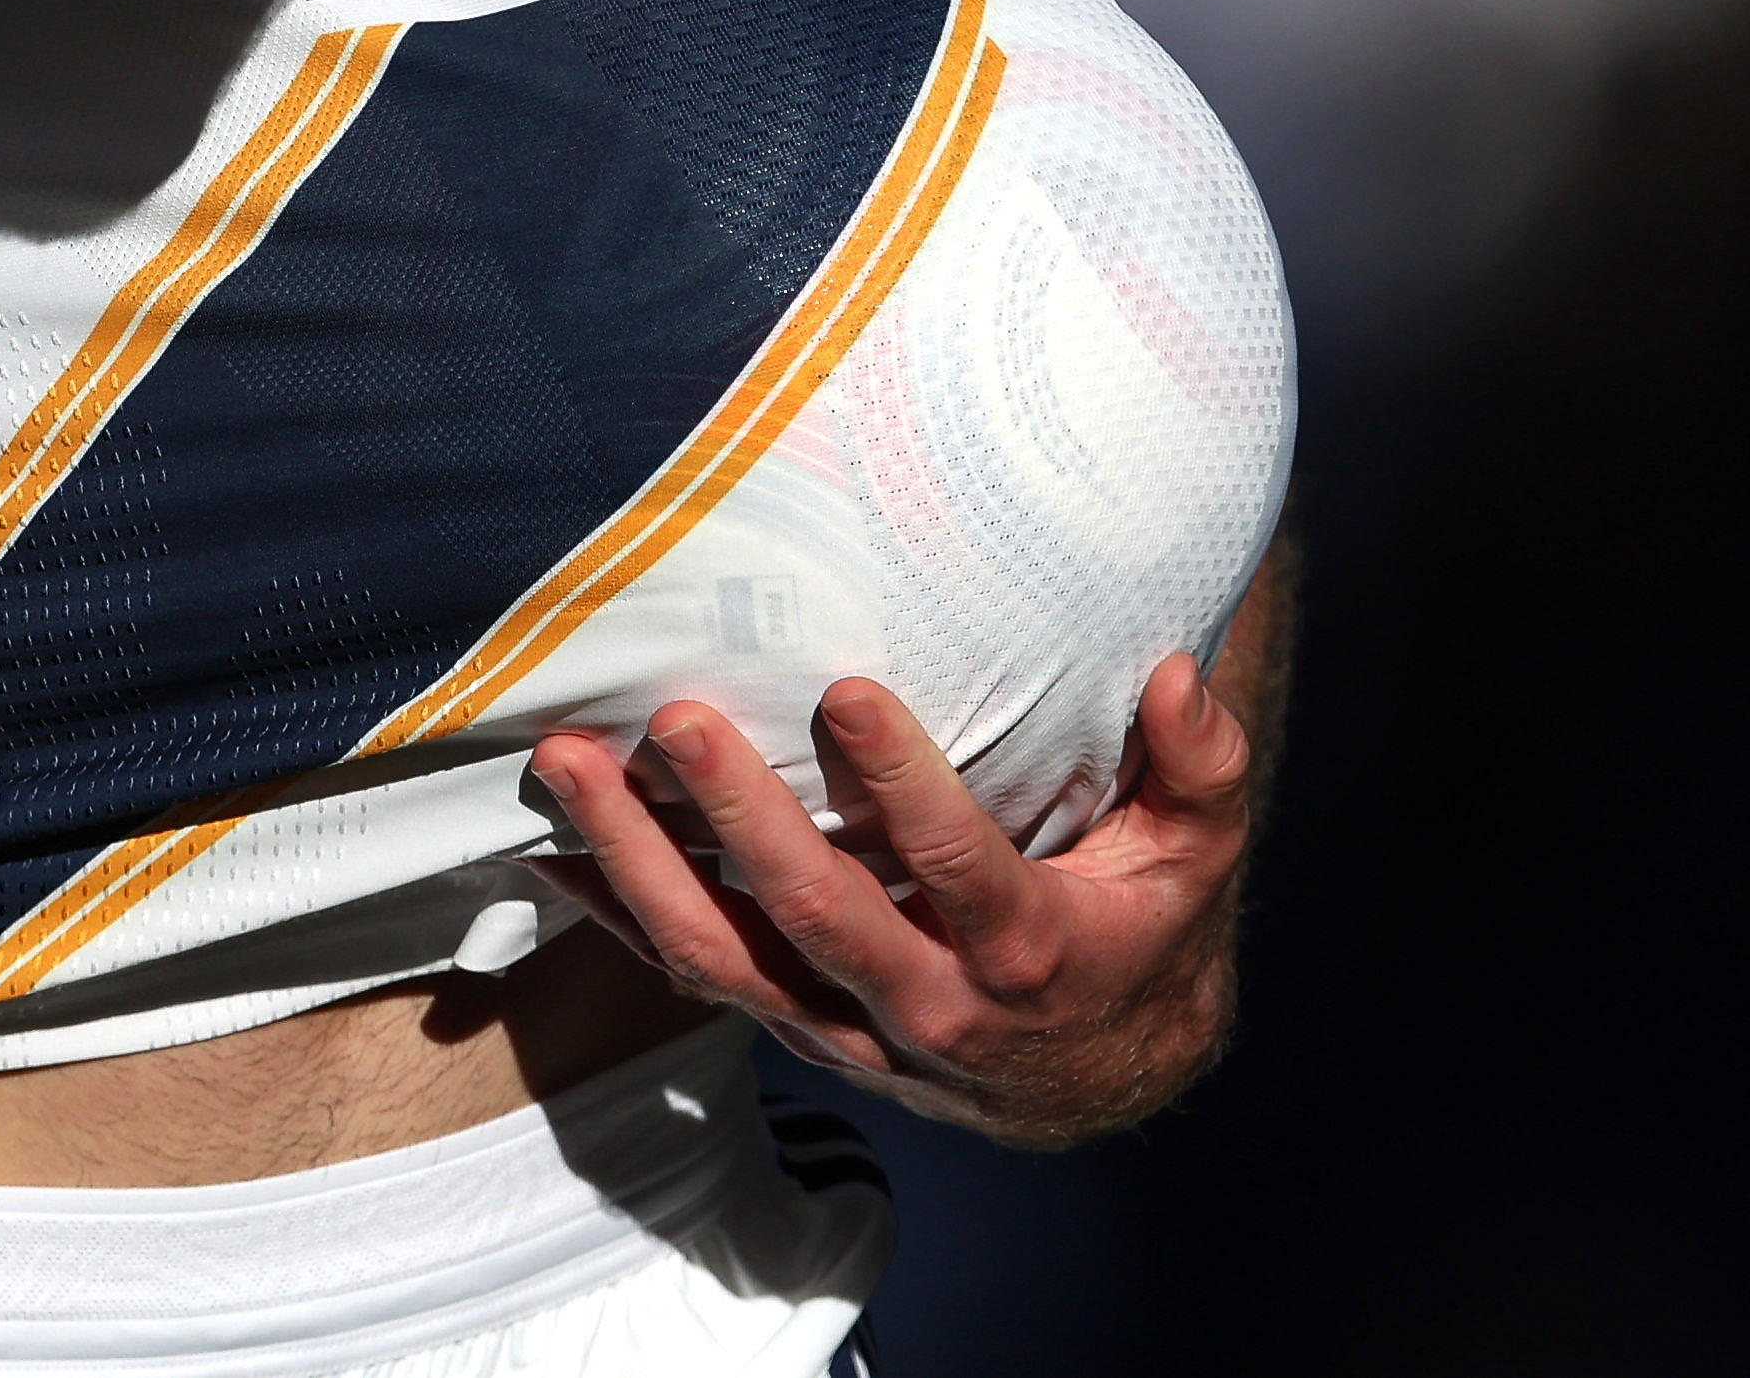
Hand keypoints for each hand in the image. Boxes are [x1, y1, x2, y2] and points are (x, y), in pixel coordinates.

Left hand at [527, 643, 1259, 1151]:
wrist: (1102, 1073)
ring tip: (570, 769)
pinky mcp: (799, 1028)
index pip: (956, 867)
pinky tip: (548, 847)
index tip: (845, 693)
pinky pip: (695, 976)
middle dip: (738, 817)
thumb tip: (1178, 676)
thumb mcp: (1200, 851)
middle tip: (676, 723)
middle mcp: (928, 1001)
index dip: (903, 785)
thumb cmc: (1142, 927)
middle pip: (815, 915)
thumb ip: (1201, 765)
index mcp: (1027, 952)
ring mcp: (849, 1026)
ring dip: (637, 863)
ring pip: (727, 956)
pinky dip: (615, 914)